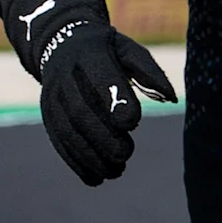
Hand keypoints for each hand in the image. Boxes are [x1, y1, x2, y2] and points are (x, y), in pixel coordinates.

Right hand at [31, 20, 176, 185]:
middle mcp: (66, 77)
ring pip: (68, 132)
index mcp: (90, 55)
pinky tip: (97, 177)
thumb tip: (172, 98)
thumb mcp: (128, 50)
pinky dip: (77, 163)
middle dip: (103, 138)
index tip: (132, 122)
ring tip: (115, 171)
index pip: (100, 78)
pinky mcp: (48, 116)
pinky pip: (59, 143)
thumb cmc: (105, 51)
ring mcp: (53, 98)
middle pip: (81, 111)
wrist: (60, 45)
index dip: (115, 101)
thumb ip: (149, 72)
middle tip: (125, 154)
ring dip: (91, 157)